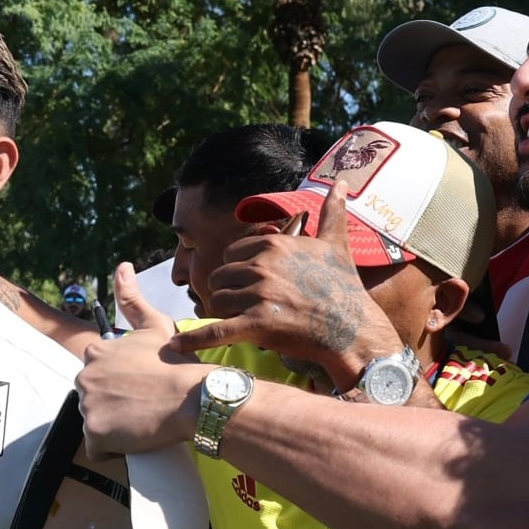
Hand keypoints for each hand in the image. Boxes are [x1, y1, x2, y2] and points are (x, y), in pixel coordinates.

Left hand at [76, 263, 204, 457]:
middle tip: (144, 405)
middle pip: (93, 399)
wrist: (193, 397)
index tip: (140, 387)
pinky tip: (134, 438)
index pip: (97, 376)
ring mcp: (88, 406)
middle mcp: (85, 377)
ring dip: (114, 426)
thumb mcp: (155, 325)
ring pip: (96, 422)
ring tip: (142, 421)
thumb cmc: (178, 363)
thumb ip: (132, 298)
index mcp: (95, 353)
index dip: (119, 384)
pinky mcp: (95, 433)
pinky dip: (112, 447)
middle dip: (114, 405)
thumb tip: (122, 266)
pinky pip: (97, 448)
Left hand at [171, 181, 399, 389]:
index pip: (231, 254)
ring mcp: (259, 295)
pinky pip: (216, 330)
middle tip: (248, 306)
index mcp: (273, 244)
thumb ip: (331, 212)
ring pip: (217, 302)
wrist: (353, 330)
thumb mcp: (335, 244)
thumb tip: (340, 182)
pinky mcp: (256, 324)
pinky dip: (194, 340)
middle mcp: (263, 266)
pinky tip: (175, 346)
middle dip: (229, 292)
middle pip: (220, 277)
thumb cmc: (343, 288)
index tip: (253, 283)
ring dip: (225, 314)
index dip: (238, 271)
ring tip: (245, 321)